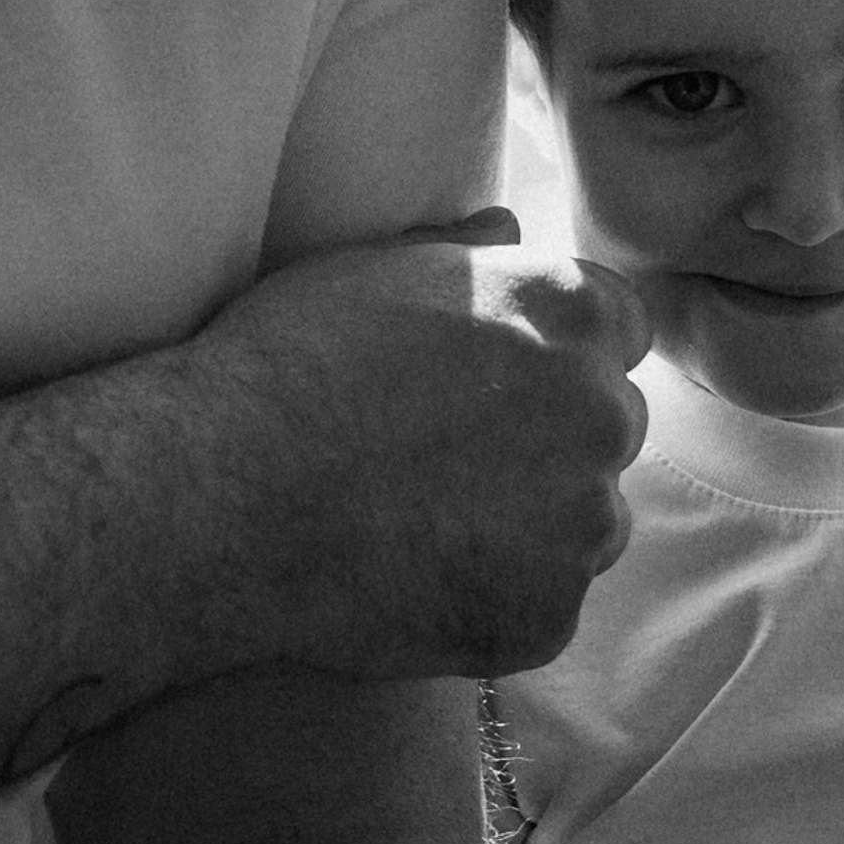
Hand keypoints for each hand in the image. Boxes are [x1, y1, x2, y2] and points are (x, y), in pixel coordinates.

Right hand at [193, 218, 648, 681]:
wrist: (221, 496)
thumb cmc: (285, 366)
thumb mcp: (371, 272)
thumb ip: (464, 252)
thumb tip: (507, 227)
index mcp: (570, 313)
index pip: (621, 331)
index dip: (558, 359)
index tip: (499, 387)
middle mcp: (600, 413)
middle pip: (608, 430)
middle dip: (553, 443)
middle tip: (450, 463)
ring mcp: (581, 524)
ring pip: (588, 525)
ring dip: (535, 528)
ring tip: (427, 527)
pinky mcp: (548, 616)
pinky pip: (541, 607)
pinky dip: (495, 601)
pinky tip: (415, 584)